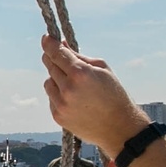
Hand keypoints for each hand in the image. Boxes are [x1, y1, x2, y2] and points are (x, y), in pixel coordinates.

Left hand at [41, 35, 146, 152]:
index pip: (57, 53)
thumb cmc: (114, 94)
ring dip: (56, 78)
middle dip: (53, 59)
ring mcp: (61, 104)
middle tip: (60, 57)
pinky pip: (51, 98)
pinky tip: (74, 99)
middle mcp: (67, 89)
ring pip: (48, 82)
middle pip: (50, 65)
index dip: (49, 43)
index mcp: (80, 74)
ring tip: (74, 84)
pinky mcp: (58, 116)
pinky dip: (58, 94)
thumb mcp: (102, 69)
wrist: (119, 128)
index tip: (46, 38)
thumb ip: (80, 56)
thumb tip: (62, 45)